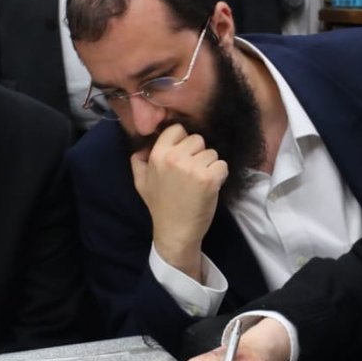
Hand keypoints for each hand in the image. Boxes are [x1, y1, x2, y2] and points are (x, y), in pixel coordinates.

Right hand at [131, 123, 228, 281]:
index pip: (177, 129)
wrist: (175, 231)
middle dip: (198, 154)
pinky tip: (210, 187)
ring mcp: (192, 168)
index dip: (183, 141)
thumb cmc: (160, 206)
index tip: (184, 156)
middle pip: (198, 139)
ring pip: (212, 153)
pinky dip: (220, 175)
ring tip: (199, 182)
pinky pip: (222, 165)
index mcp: (157, 155)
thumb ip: (138, 161)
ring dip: (209, 165)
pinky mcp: (209, 179)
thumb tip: (143, 146)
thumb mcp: (141, 182)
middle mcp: (174, 158)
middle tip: (192, 173)